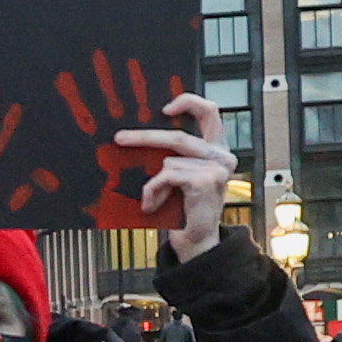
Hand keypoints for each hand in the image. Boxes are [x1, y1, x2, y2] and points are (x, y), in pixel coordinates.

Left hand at [105, 90, 230, 249]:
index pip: (210, 112)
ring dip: (152, 182)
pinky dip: (154, 190)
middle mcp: (222, 155)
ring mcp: (217, 168)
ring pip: (168, 161)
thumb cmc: (184, 207)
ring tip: (150, 198)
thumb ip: (173, 154)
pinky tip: (153, 204)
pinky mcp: (206, 181)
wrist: (196, 239)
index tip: (165, 108)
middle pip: (178, 136)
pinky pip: (167, 175)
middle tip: (120, 138)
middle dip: (144, 137)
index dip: (188, 102)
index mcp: (217, 148)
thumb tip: (139, 134)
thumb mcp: (180, 175)